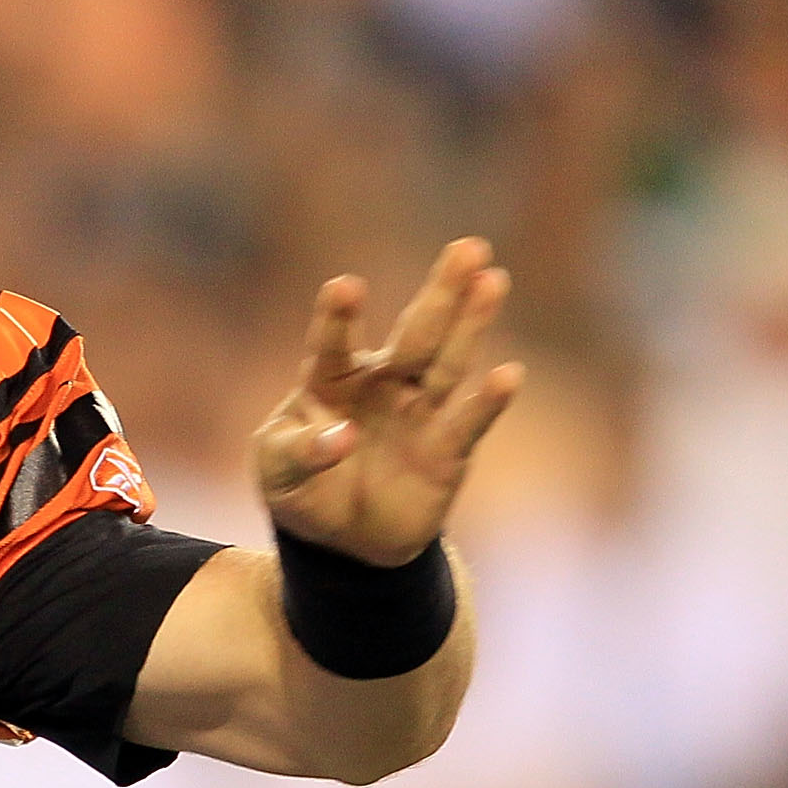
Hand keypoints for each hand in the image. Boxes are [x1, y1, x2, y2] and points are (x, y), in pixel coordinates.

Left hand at [255, 237, 524, 566]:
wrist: (345, 540)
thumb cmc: (302, 489)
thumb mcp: (278, 474)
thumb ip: (299, 453)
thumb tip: (343, 438)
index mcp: (329, 379)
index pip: (332, 343)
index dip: (338, 317)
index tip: (345, 287)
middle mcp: (381, 383)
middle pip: (414, 334)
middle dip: (440, 293)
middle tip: (468, 247)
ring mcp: (418, 411)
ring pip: (447, 362)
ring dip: (471, 323)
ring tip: (491, 279)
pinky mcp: (448, 449)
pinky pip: (468, 422)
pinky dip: (488, 402)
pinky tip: (510, 374)